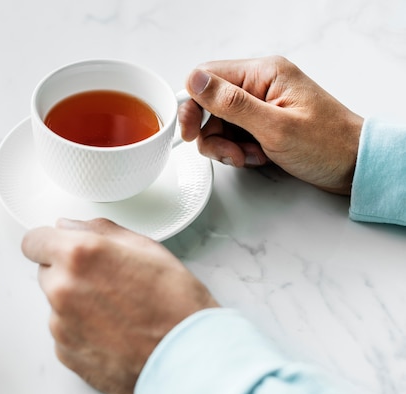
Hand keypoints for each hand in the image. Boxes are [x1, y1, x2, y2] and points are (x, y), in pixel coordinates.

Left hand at [21, 218, 218, 393]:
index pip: (34, 241)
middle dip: (67, 273)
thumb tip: (70, 226)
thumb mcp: (146, 248)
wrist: (189, 357)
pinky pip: (64, 333)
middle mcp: (62, 289)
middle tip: (105, 282)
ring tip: (116, 312)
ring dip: (75, 304)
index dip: (49, 242)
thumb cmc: (176, 304)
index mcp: (79, 256)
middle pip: (46, 272)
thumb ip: (99, 231)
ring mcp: (60, 325)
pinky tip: (113, 333)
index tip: (58, 247)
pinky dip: (81, 331)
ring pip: (56, 304)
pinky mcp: (65, 353)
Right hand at [179, 55, 363, 194]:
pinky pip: (234, 134)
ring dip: (226, 145)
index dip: (193, 105)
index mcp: (264, 73)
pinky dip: (238, 150)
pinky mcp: (264, 123)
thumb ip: (232, 104)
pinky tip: (257, 158)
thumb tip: (196, 81)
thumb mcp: (275, 127)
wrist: (355, 166)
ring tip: (249, 157)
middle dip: (212, 133)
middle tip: (227, 152)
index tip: (190, 132)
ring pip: (219, 123)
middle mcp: (261, 84)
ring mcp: (262, 104)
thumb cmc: (327, 145)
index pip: (208, 77)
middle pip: (210, 104)